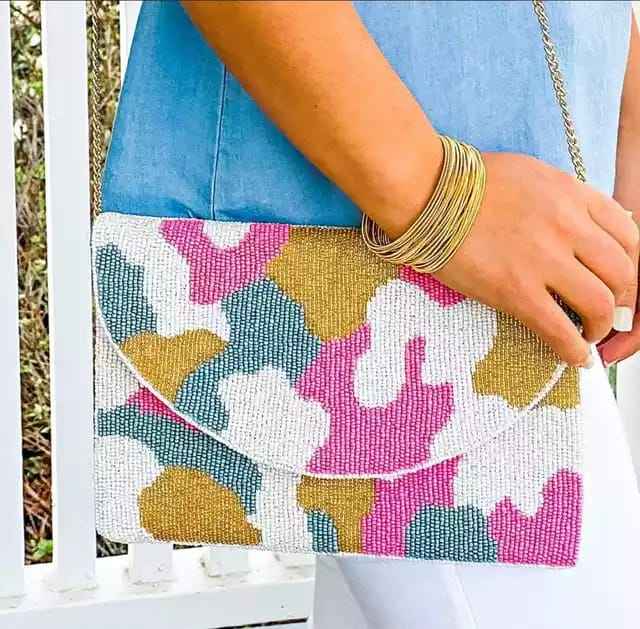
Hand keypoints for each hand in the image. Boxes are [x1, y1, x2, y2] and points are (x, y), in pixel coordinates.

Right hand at [434, 152, 639, 367]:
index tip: (620, 284)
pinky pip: (559, 329)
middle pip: (623, 273)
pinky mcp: (514, 289)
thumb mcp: (532, 175)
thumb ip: (567, 198)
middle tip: (608, 314)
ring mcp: (542, 259)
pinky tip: (575, 357)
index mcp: (572, 194)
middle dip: (623, 302)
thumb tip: (591, 226)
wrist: (427, 191)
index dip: (631, 267)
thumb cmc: (468, 182)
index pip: (630, 236)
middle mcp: (567, 225)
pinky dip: (574, 349)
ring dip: (602, 327)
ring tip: (590, 336)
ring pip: (599, 304)